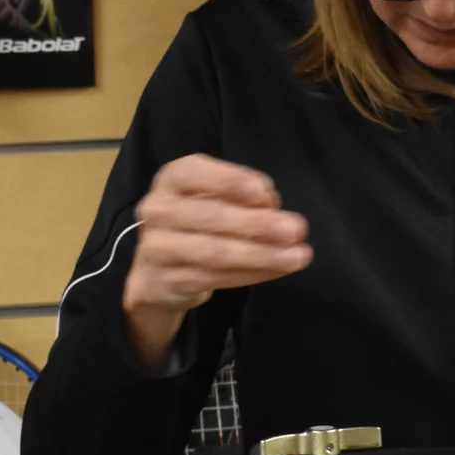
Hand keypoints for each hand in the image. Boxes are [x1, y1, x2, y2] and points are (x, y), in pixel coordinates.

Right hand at [122, 154, 312, 367]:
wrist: (158, 270)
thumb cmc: (198, 221)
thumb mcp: (217, 196)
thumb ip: (243, 194)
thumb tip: (270, 203)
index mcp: (172, 178)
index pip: (194, 173)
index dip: (229, 181)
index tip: (264, 194)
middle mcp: (158, 209)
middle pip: (210, 216)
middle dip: (257, 224)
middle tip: (296, 229)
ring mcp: (158, 248)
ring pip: (215, 253)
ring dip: (261, 255)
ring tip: (296, 256)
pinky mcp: (167, 281)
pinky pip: (215, 278)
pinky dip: (252, 274)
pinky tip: (278, 269)